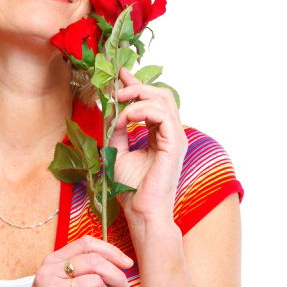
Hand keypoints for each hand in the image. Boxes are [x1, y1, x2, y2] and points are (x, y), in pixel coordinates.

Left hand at [107, 66, 188, 221]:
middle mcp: (171, 134)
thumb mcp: (117, 152)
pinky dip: (141, 111)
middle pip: (160, 94)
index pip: (152, 101)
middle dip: (136, 87)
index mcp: (160, 135)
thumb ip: (116, 131)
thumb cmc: (131, 189)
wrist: (140, 211)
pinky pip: (161, 114)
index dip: (136, 85)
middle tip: (116, 90)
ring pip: (163, 99)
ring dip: (137, 98)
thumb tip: (111, 110)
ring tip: (119, 108)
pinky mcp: (175, 143)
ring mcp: (176, 138)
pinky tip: (127, 120)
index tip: (120, 75)